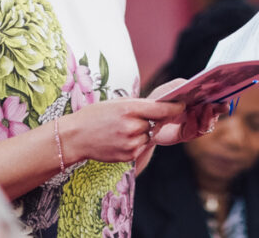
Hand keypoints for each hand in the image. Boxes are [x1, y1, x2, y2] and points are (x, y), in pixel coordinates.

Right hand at [64, 97, 184, 163]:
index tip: (182, 105)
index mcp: (129, 108)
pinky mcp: (129, 156)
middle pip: (154, 123)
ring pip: (148, 136)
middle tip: (130, 120)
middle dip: (148, 121)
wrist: (76, 136)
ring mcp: (131, 143)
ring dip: (141, 133)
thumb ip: (139, 106)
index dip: (174, 107)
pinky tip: (119, 140)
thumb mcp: (117, 103)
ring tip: (121, 131)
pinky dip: (135, 143)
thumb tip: (161, 108)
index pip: (161, 109)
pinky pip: (141, 147)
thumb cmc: (96, 115)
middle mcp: (132, 126)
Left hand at [144, 79, 224, 145]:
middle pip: (214, 112)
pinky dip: (194, 123)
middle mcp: (198, 112)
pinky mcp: (186, 134)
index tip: (227, 94)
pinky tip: (191, 115)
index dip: (221, 97)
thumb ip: (183, 85)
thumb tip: (197, 85)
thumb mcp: (170, 89)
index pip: (214, 98)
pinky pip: (195, 131)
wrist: (145, 120)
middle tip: (223, 105)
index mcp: (197, 100)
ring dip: (208, 117)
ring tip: (206, 107)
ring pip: (208, 124)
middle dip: (219, 108)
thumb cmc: (159, 101)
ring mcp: (193, 124)